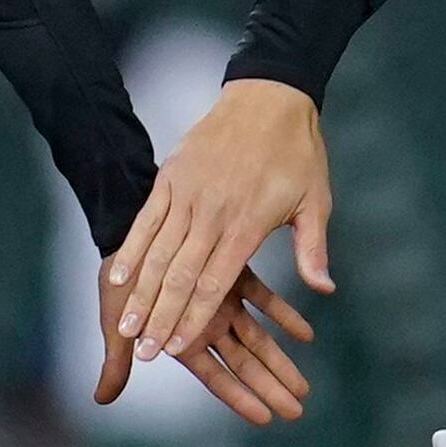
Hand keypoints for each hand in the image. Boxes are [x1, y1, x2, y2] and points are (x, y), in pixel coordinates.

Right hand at [95, 268, 317, 425]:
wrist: (126, 211)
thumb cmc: (119, 267)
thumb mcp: (112, 316)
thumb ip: (115, 360)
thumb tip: (102, 401)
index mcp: (179, 333)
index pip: (216, 375)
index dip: (239, 397)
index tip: (266, 419)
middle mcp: (203, 319)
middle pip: (243, 360)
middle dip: (270, 386)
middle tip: (297, 412)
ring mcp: (220, 295)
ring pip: (257, 334)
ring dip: (280, 358)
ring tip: (303, 386)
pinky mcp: (232, 266)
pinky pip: (263, 296)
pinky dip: (284, 315)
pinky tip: (306, 334)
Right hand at [107, 80, 333, 366]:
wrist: (268, 95)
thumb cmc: (297, 152)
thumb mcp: (316, 201)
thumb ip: (312, 249)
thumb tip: (324, 289)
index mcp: (248, 223)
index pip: (215, 281)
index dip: (194, 317)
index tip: (178, 347)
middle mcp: (213, 212)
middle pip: (181, 275)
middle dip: (161, 316)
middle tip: (144, 350)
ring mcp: (188, 194)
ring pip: (159, 252)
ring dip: (142, 291)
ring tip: (128, 324)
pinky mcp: (171, 177)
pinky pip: (147, 220)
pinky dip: (133, 250)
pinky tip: (121, 277)